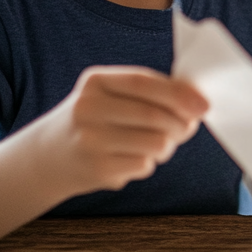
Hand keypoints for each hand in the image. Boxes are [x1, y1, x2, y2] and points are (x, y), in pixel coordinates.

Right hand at [37, 67, 207, 194]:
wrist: (46, 156)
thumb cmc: (96, 118)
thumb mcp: (111, 94)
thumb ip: (150, 91)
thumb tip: (197, 101)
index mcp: (95, 81)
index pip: (144, 83)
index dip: (179, 93)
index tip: (204, 105)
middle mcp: (87, 109)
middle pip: (154, 115)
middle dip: (182, 123)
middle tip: (188, 128)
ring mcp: (89, 141)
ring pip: (155, 143)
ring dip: (167, 146)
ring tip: (156, 144)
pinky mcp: (96, 170)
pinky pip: (144, 164)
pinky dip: (148, 162)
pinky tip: (131, 158)